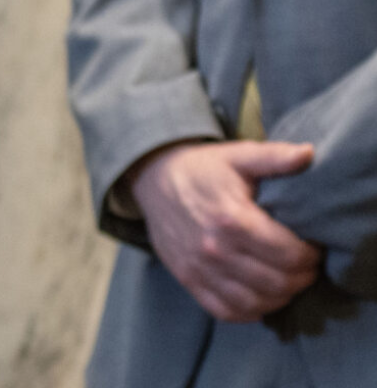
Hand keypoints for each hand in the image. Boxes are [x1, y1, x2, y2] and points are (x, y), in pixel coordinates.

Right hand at [127, 139, 320, 320]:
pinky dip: (249, 311)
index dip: (310, 255)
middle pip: (277, 283)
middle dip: (301, 278)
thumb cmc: (202, 168)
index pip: (289, 255)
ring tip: (286, 281)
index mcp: (232, 219)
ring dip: (279, 297)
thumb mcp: (237, 156)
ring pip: (254, 303)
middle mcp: (214, 249)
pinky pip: (225, 310)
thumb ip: (274, 157)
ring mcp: (199, 268)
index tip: (312, 246)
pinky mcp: (187, 278)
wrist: (153, 178)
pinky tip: (259, 297)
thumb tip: (308, 153)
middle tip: (304, 266)